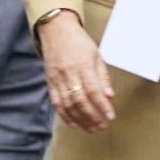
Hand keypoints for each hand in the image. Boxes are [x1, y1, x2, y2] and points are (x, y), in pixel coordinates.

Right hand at [39, 13, 115, 131]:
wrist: (55, 30)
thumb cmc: (78, 42)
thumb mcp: (96, 55)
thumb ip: (102, 76)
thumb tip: (109, 96)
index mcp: (83, 65)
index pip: (93, 91)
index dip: (102, 106)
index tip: (110, 117)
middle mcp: (69, 74)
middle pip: (80, 101)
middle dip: (92, 117)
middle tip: (102, 126)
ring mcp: (57, 79)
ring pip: (68, 105)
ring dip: (81, 120)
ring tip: (92, 129)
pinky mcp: (50, 83)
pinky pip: (56, 103)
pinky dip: (65, 116)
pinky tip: (75, 124)